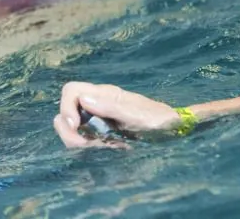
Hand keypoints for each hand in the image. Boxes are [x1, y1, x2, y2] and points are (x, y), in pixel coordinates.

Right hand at [53, 82, 179, 147]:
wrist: (174, 131)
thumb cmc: (160, 120)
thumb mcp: (139, 115)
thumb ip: (112, 107)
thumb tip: (84, 100)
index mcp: (105, 94)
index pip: (72, 90)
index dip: (66, 107)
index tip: (76, 127)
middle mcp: (97, 104)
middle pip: (65, 111)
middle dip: (67, 129)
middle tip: (84, 144)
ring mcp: (98, 119)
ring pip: (71, 127)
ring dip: (76, 140)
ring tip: (97, 148)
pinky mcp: (101, 133)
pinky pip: (83, 138)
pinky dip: (86, 146)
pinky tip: (104, 150)